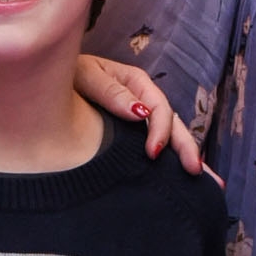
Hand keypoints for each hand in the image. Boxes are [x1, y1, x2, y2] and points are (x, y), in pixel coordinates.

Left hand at [75, 55, 204, 173]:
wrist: (48, 78)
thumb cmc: (65, 74)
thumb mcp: (85, 76)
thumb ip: (111, 93)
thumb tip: (140, 113)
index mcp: (135, 82)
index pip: (159, 108)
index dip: (160, 131)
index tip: (153, 154)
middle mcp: (143, 99)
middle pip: (173, 124)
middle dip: (187, 148)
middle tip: (196, 172)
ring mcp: (139, 116)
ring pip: (170, 136)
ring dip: (187, 157)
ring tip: (207, 182)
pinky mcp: (131, 132)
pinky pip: (155, 144)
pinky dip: (171, 160)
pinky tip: (183, 178)